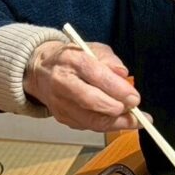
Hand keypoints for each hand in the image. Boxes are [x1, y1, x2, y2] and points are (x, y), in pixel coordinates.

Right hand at [23, 40, 142, 131]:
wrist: (40, 70)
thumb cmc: (72, 58)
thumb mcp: (91, 49)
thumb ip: (109, 60)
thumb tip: (123, 74)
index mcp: (72, 60)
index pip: (97, 76)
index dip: (118, 90)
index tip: (135, 97)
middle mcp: (62, 82)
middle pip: (92, 101)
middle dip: (118, 108)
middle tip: (135, 108)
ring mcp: (59, 103)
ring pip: (91, 120)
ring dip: (116, 122)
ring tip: (134, 120)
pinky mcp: (61, 117)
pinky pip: (88, 126)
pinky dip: (106, 125)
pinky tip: (119, 120)